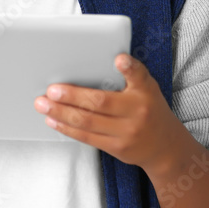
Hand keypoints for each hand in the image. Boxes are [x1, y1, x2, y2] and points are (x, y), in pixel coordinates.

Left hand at [33, 53, 187, 171]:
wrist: (165, 147)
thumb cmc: (150, 109)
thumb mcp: (148, 89)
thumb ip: (130, 76)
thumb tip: (105, 62)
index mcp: (145, 91)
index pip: (139, 76)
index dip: (129, 68)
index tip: (119, 59)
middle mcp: (137, 112)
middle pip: (100, 102)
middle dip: (72, 96)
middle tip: (51, 90)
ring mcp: (126, 132)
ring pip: (88, 122)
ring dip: (61, 113)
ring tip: (43, 104)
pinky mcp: (116, 148)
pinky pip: (87, 137)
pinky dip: (67, 128)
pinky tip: (53, 120)